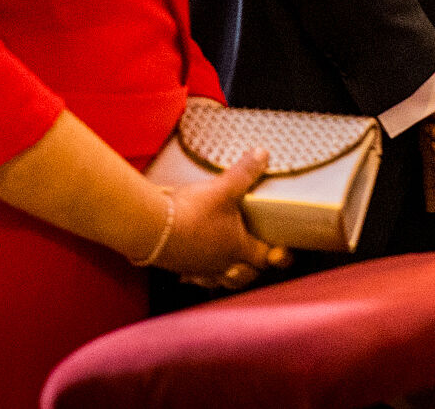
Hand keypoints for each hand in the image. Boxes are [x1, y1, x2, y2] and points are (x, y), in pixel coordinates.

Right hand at [159, 148, 290, 289]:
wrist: (151, 228)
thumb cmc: (191, 213)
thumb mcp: (223, 188)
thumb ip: (245, 172)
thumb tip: (263, 155)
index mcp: (237, 249)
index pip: (264, 258)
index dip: (278, 255)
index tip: (284, 251)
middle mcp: (220, 265)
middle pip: (244, 277)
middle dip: (253, 269)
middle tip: (258, 258)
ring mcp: (198, 268)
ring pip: (219, 280)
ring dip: (227, 275)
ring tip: (229, 267)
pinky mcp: (178, 266)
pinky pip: (193, 276)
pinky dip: (198, 273)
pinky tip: (194, 265)